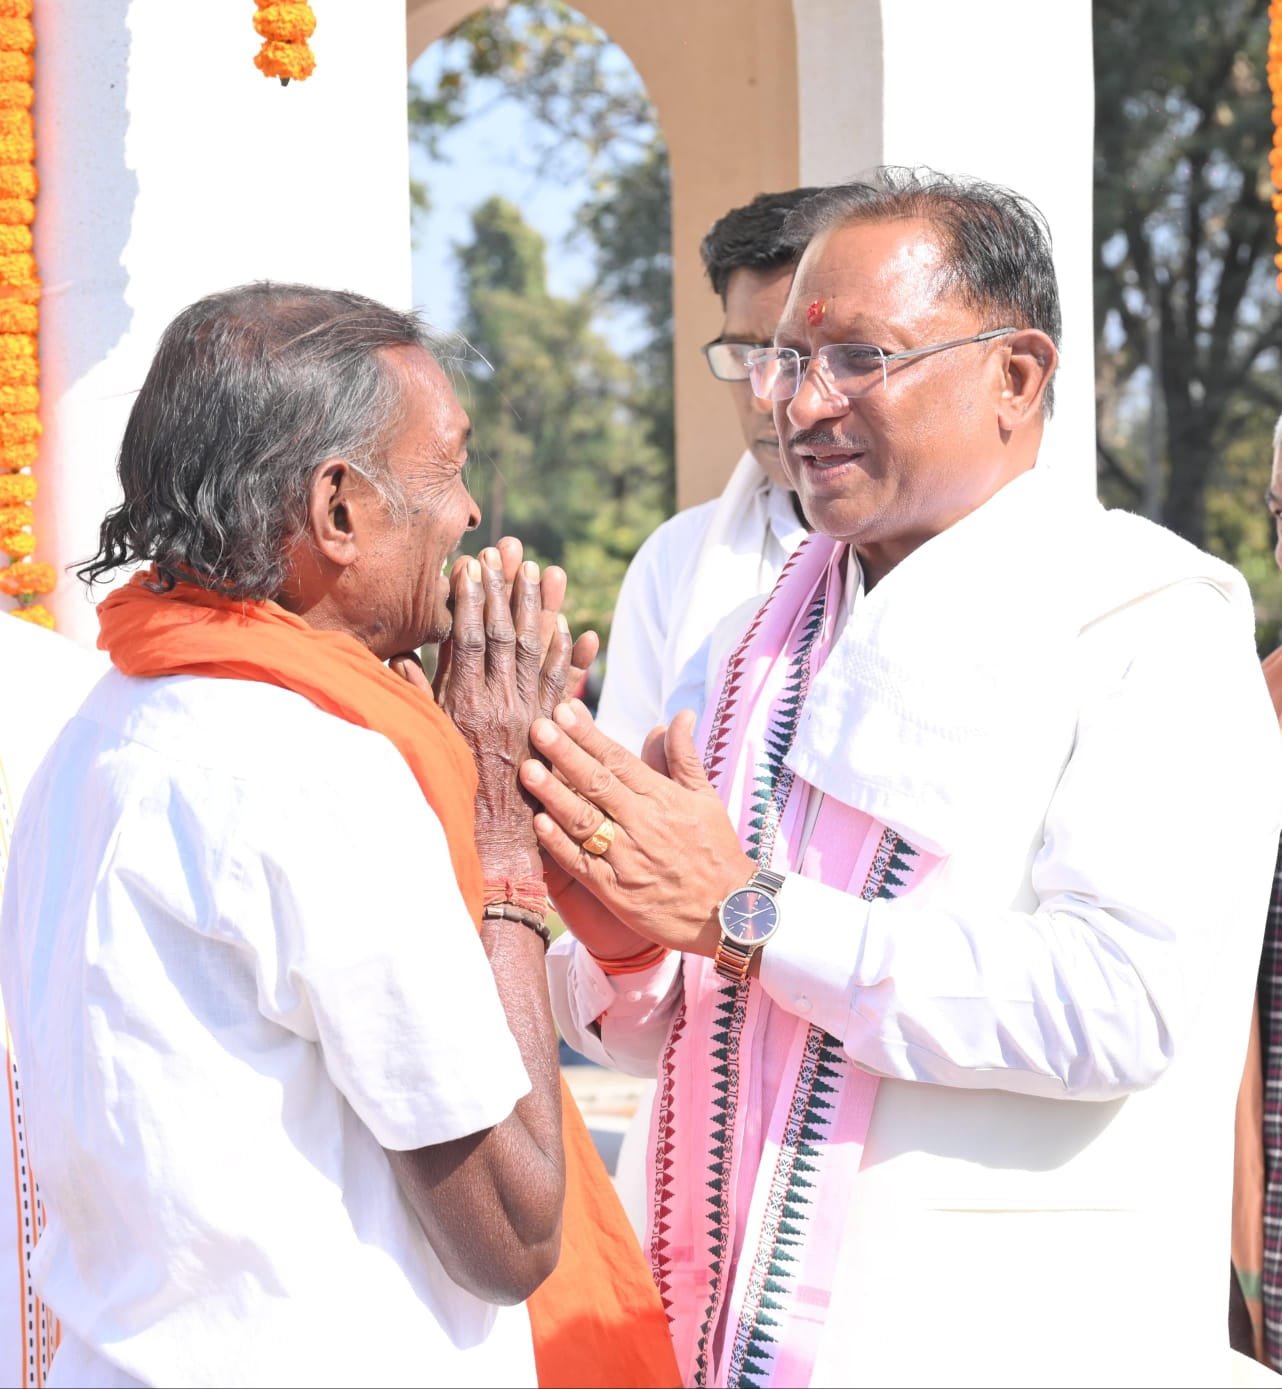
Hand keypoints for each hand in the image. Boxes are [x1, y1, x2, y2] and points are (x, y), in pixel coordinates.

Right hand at [434, 547, 573, 877]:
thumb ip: (414, 699)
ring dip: (542, 609)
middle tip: (511, 549)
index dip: (471, 598)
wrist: (490, 844)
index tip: (472, 564)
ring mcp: (531, 717)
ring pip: (539, 652)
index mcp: (463, 704)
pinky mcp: (552, 733)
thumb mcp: (424, 741)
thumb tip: (399, 657)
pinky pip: (565, 687)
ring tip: (545, 570)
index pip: (468, 638)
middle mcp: (500, 705)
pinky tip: (577, 629)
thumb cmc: (448, 793)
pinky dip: (572, 657)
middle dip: (507, 589)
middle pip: (507, 634)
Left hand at [519, 700, 754, 956]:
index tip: (564, 710)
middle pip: (597, 784)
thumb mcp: (705, 798)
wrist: (731, 913)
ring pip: (584, 821)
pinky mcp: (617, 892)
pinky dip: (559, 844)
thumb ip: (683, 756)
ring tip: (527, 769)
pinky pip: (582, 864)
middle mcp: (643, 824)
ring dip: (554, 795)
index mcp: (663, 798)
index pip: (619, 759)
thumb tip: (679, 715)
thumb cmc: (716, 850)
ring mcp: (628, 859)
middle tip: (537, 727)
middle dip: (565, 753)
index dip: (589, 734)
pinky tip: (538, 823)